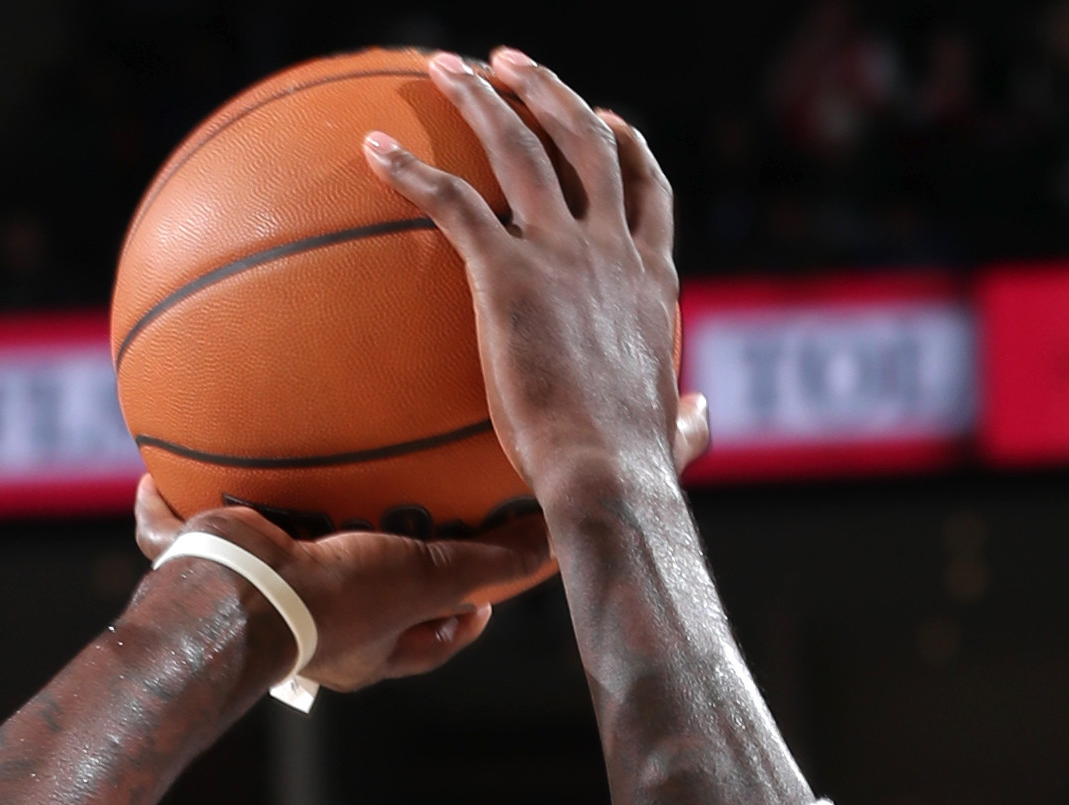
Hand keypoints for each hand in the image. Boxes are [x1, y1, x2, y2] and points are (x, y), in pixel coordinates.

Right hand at [133, 480, 555, 692]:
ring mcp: (261, 600)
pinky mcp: (210, 562)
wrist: (236, 597)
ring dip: (286, 532)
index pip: (427, 643)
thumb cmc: (332, 601)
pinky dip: (178, 502)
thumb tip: (557, 546)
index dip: (459, 623)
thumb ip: (484, 563)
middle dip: (377, 575)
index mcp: (364, 649)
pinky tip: (185, 455)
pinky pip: (193, 529)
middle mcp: (314, 634)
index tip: (485, 600)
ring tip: (304, 484)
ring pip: (277, 566)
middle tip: (404, 534)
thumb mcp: (424, 576)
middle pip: (358, 608)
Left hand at [366, 51, 705, 503]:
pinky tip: (371, 151)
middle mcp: (612, 248)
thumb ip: (686, 421)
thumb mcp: (675, 435)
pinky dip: (410, 169)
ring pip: (521, 146)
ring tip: (446, 69)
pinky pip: (452, 202)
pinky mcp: (510, 273)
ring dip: (480, 97)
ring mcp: (563, 253)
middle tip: (508, 66)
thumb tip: (697, 419)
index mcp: (651, 280)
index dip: (625, 144)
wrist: (608, 474)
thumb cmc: (634, 471)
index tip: (604, 117)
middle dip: (547, 90)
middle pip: (585, 140)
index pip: (646, 188)